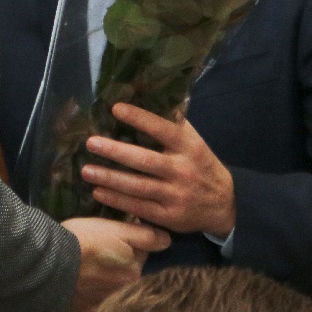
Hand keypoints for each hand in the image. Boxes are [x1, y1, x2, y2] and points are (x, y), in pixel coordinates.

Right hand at [64, 217, 170, 311]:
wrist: (49, 261)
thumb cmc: (84, 238)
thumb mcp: (115, 228)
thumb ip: (145, 235)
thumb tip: (167, 241)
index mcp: (134, 271)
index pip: (142, 252)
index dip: (130, 240)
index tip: (112, 236)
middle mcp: (125, 291)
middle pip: (130, 269)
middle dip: (121, 259)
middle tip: (100, 249)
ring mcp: (107, 303)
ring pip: (115, 284)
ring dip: (108, 275)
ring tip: (90, 264)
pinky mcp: (88, 310)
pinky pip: (99, 301)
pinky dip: (95, 293)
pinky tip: (85, 282)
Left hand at [82, 102, 235, 237]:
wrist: (224, 204)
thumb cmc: (201, 165)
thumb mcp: (194, 142)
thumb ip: (174, 123)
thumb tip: (149, 95)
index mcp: (189, 147)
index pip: (163, 129)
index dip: (140, 118)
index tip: (116, 108)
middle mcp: (182, 170)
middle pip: (144, 160)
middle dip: (115, 151)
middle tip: (91, 142)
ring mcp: (175, 195)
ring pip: (137, 186)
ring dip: (109, 178)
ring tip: (86, 170)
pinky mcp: (168, 217)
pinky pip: (138, 208)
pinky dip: (116, 200)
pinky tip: (98, 192)